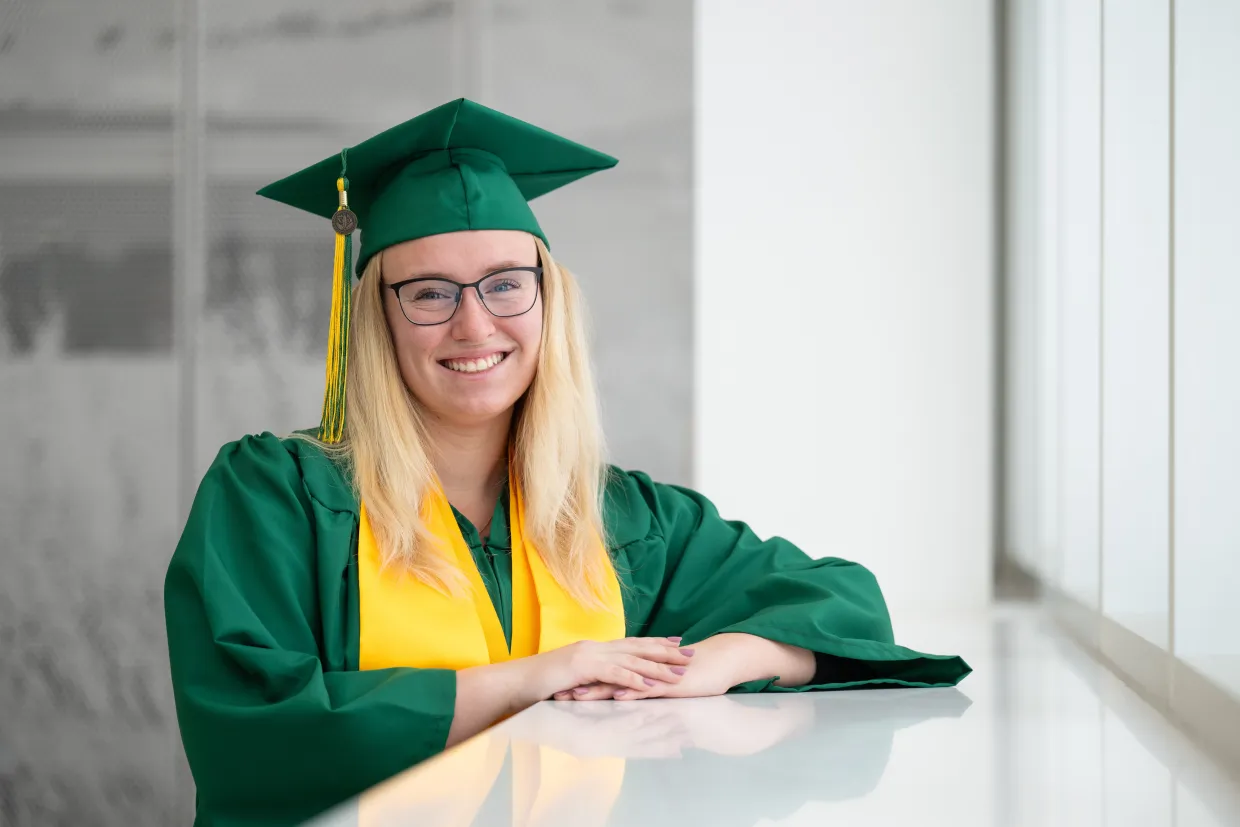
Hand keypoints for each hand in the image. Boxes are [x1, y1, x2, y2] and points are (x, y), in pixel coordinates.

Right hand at [522, 636, 695, 702]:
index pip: (631, 643)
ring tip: (679, 672)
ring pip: (631, 658)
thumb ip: (590, 676)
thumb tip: (606, 682)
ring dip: (657, 666)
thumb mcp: (571, 677)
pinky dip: (633, 677)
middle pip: (637, 647)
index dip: (655, 643)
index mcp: (594, 648)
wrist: (515, 681)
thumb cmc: (540, 683)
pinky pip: (613, 672)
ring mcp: (588, 655)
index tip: (677, 643)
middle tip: (690, 653)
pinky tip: (650, 683)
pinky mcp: (582, 667)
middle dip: (666, 651)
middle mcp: (595, 647)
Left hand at [554, 633, 813, 700]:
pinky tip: (615, 698)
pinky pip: (648, 689)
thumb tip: (625, 694)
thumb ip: (643, 686)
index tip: (559, 687)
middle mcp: (642, 669)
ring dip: (597, 690)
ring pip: (621, 682)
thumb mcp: (662, 682)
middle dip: (580, 685)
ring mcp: (655, 675)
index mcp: (638, 667)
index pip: (604, 673)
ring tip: (574, 698)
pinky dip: (630, 693)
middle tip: (555, 693)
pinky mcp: (670, 684)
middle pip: (605, 676)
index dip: (581, 680)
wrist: (722, 660)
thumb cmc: (695, 673)